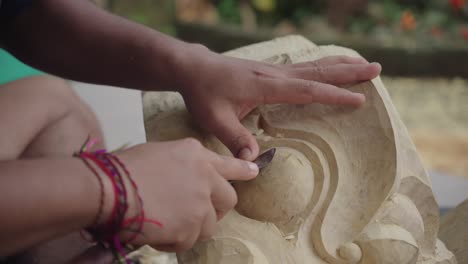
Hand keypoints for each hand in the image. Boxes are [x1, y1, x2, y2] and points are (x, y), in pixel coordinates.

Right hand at [113, 139, 257, 251]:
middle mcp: (205, 176)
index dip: (242, 170)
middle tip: (198, 216)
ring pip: (210, 225)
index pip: (229, 163)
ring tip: (166, 224)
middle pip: (228, 199)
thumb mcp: (159, 154)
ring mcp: (201, 202)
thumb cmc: (124, 169)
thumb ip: (183, 165)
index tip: (254, 171)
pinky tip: (156, 232)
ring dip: (191, 228)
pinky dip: (174, 241)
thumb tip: (186, 181)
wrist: (109, 189)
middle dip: (217, 210)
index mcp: (196, 154)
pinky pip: (189, 241)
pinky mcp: (193, 226)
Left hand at [179, 48, 380, 160]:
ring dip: (340, 64)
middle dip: (349, 71)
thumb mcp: (215, 120)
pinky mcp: (270, 70)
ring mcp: (274, 69)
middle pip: (319, 71)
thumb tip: (255, 163)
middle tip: (377, 69)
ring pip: (314, 65)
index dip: (334, 95)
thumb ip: (235, 140)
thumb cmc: (203, 93)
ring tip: (363, 63)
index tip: (360, 100)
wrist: (193, 67)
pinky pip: (303, 66)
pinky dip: (323, 65)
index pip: (308, 90)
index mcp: (266, 85)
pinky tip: (329, 67)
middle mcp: (275, 73)